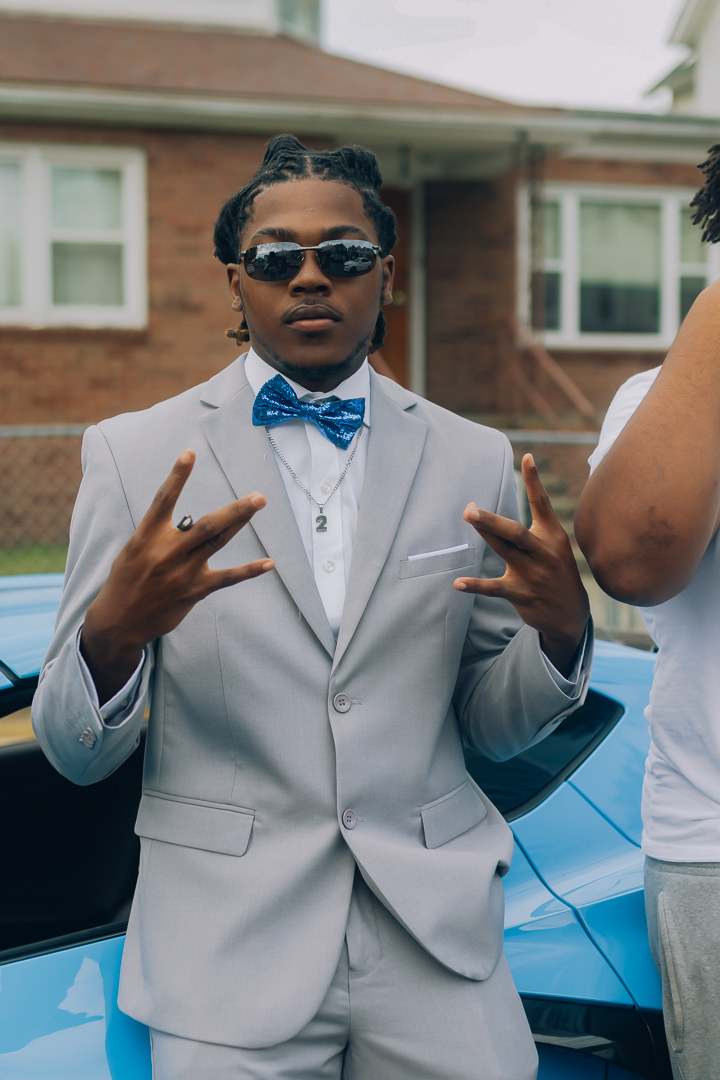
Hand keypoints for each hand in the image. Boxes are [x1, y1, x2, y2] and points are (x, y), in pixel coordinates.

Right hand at [81, 450, 273, 702]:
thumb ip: (159, 535)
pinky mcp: (193, 591)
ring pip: (217, 541)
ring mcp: (182, 572)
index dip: (177, 476)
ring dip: (240, 522)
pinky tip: (268, 563)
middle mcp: (166, 551)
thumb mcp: (134, 551)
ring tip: (258, 503)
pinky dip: (249, 571)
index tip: (190, 453)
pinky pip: (226, 578)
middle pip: (206, 524)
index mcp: (145, 537)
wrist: (118, 621)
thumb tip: (188, 525)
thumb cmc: (127, 580)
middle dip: (234, 509)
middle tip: (258, 496)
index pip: (163, 500)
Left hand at [454, 453, 588, 676]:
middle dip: (492, 519)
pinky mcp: (521, 594)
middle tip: (470, 508)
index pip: (542, 503)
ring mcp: (532, 574)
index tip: (528, 457)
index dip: (535, 480)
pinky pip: (493, 588)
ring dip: (485, 534)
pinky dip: (475, 585)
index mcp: (552, 535)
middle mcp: (543, 553)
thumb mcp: (553, 545)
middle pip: (515, 531)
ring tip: (467, 516)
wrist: (571, 614)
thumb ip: (532, 526)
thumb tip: (503, 510)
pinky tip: (458, 583)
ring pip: (504, 551)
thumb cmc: (555, 571)